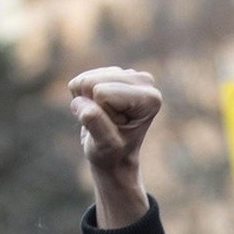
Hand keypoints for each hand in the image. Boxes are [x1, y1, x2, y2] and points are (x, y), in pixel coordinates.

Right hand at [67, 67, 161, 227]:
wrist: (113, 160)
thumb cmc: (113, 158)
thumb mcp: (104, 148)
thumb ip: (96, 127)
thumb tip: (85, 105)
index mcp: (151, 98)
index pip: (106, 92)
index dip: (101, 114)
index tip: (113, 132)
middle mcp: (146, 82)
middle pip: (97, 82)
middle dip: (92, 105)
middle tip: (105, 126)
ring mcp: (131, 76)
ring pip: (88, 79)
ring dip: (85, 101)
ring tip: (101, 120)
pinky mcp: (114, 74)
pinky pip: (83, 80)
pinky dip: (82, 96)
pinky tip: (96, 111)